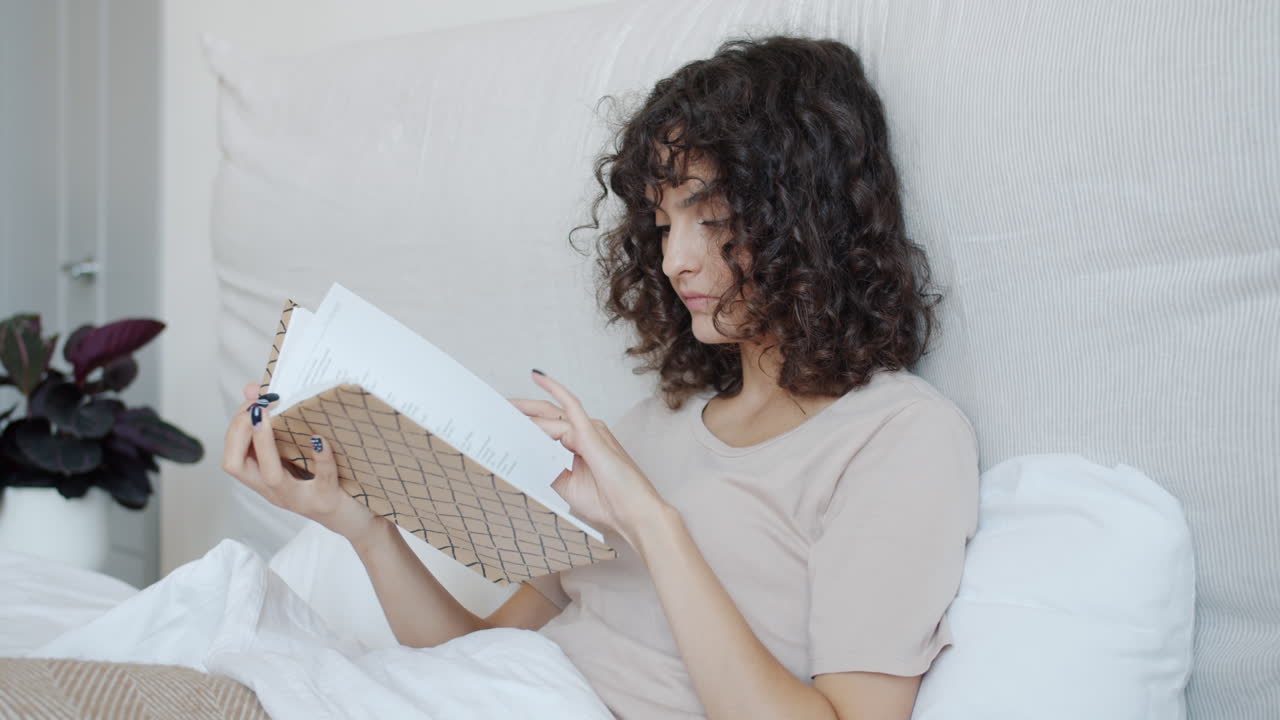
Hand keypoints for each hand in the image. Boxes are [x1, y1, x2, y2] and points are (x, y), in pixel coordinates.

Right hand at [221, 382, 376, 541]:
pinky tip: (319, 439)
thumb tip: (252, 389)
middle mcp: (276, 492)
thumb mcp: (297, 457)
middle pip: (237, 466)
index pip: (231, 457)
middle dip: (240, 432)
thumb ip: (277, 429)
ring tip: (267, 416)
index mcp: (265, 480)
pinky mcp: (327, 501)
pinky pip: (322, 478)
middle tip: (256, 407)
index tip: (251, 402)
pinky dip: (320, 457)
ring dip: (264, 443)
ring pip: (271, 475)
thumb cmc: (327, 484)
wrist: (357, 521)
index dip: (234, 428)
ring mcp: (300, 499)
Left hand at [510, 371, 668, 549]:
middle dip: (520, 410)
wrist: (634, 515)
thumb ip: (547, 469)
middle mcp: (585, 433)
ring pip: (550, 415)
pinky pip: (570, 406)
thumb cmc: (610, 504)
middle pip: (546, 415)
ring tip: (501, 409)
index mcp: (580, 446)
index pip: (546, 429)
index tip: (500, 424)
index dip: (524, 424)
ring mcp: (590, 431)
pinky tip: (538, 378)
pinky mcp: (592, 434)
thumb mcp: (566, 487)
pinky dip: (555, 390)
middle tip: (494, 407)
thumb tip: (523, 458)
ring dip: (524, 412)